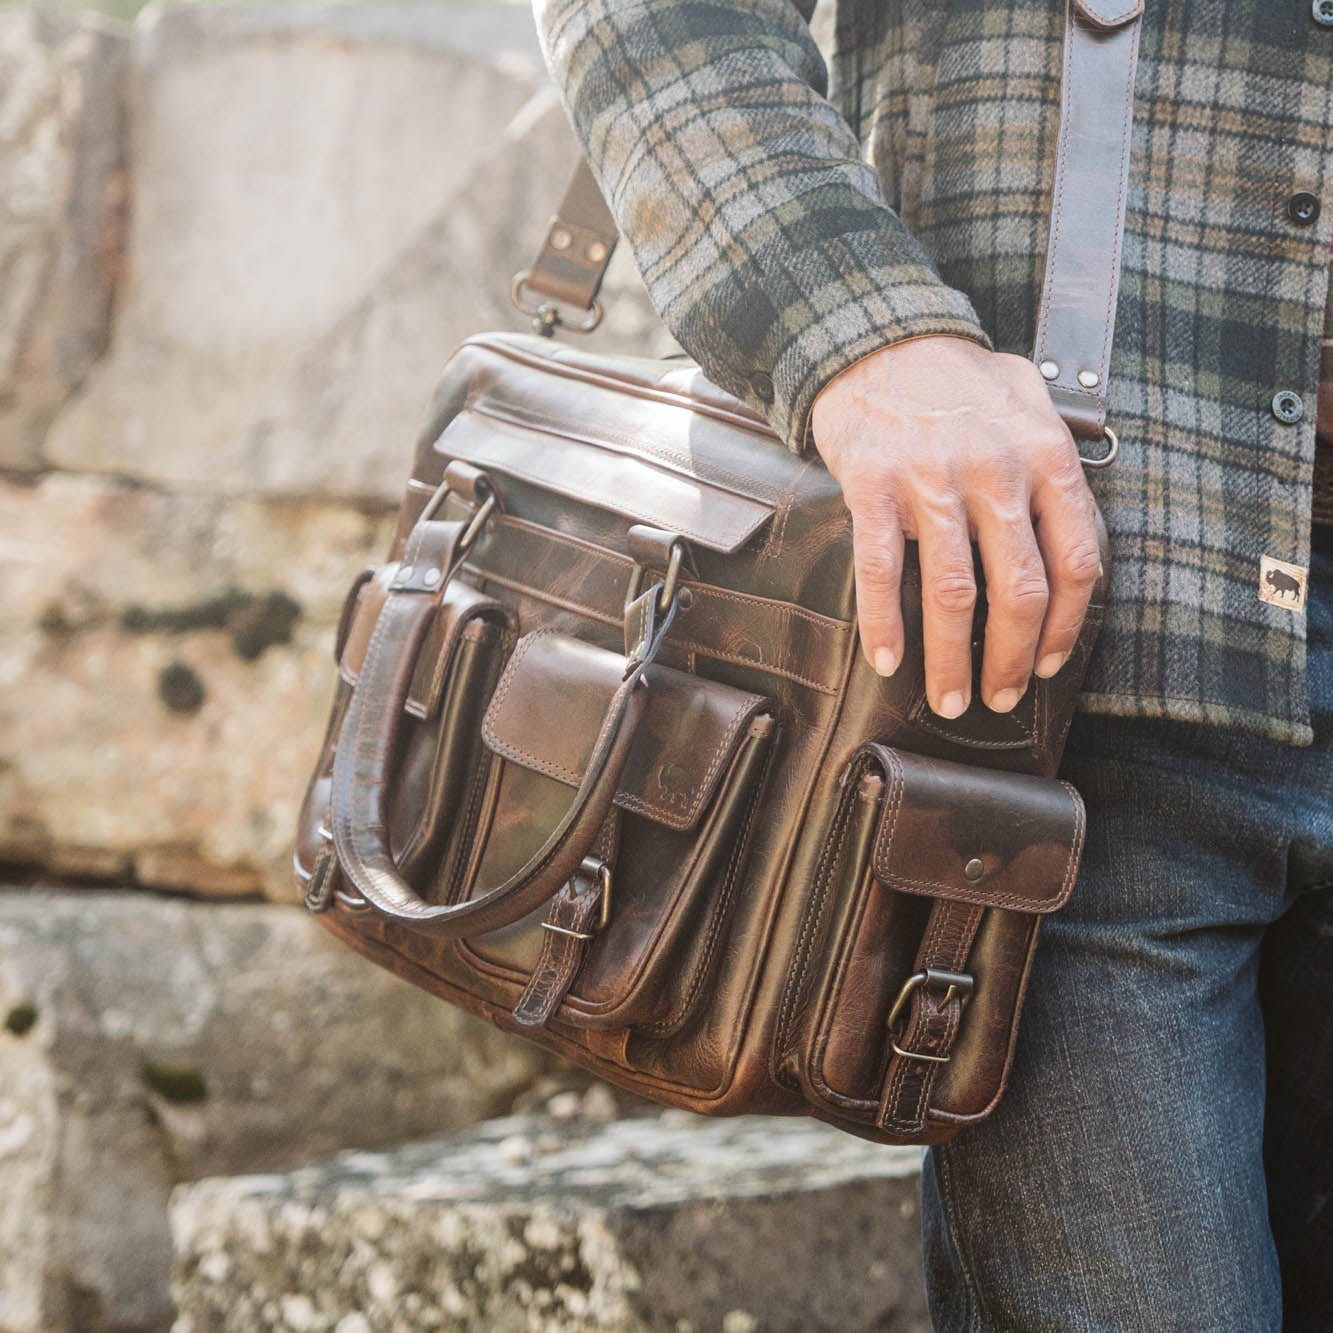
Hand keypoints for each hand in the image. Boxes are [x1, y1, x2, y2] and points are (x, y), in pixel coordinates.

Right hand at [810, 336, 1102, 717]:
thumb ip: (1057, 458)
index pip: (1075, 562)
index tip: (1047, 664)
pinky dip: (883, 625)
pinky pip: (881, 572)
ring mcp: (932, 483)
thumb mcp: (1029, 398)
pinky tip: (887, 659)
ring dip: (952, 661)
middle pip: (1019, 592)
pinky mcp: (873, 488)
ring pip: (954, 595)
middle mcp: (995, 473)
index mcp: (1044, 457)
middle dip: (1010, 661)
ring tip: (949, 700)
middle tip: (998, 699)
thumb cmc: (954, 376)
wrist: (876, 338)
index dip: (1066, 628)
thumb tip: (1071, 524)